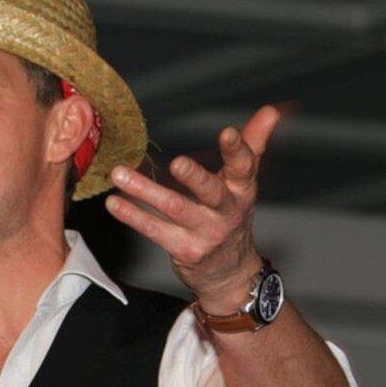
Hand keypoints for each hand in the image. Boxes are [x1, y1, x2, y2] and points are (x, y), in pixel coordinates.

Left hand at [105, 105, 280, 308]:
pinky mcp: (184, 250)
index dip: (238, 150)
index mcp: (241, 191)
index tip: (228, 132)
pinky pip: (155, 231)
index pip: (244, 167)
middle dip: (195, 178)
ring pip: (174, 209)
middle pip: (211, 192)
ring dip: (145, 191)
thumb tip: (271, 111)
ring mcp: (205, 233)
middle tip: (177, 164)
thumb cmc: (231, 218)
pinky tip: (115, 204)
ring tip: (120, 175)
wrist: (230, 275)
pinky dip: (132, 216)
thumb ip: (252, 145)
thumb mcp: (244, 183)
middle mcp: (226, 212)